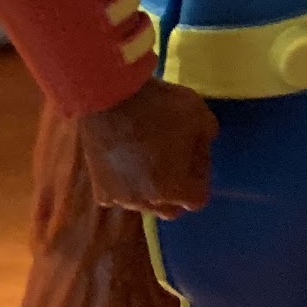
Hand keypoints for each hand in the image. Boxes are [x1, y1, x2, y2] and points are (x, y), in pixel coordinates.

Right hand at [78, 79, 216, 219]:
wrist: (110, 98)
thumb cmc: (160, 107)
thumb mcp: (202, 116)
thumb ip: (207, 139)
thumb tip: (201, 148)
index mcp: (174, 189)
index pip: (197, 199)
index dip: (201, 178)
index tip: (196, 157)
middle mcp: (146, 202)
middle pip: (170, 208)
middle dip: (178, 189)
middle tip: (176, 160)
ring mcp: (120, 197)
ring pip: (143, 202)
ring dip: (150, 187)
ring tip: (149, 157)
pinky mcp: (98, 188)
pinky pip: (118, 195)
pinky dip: (124, 184)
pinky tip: (126, 162)